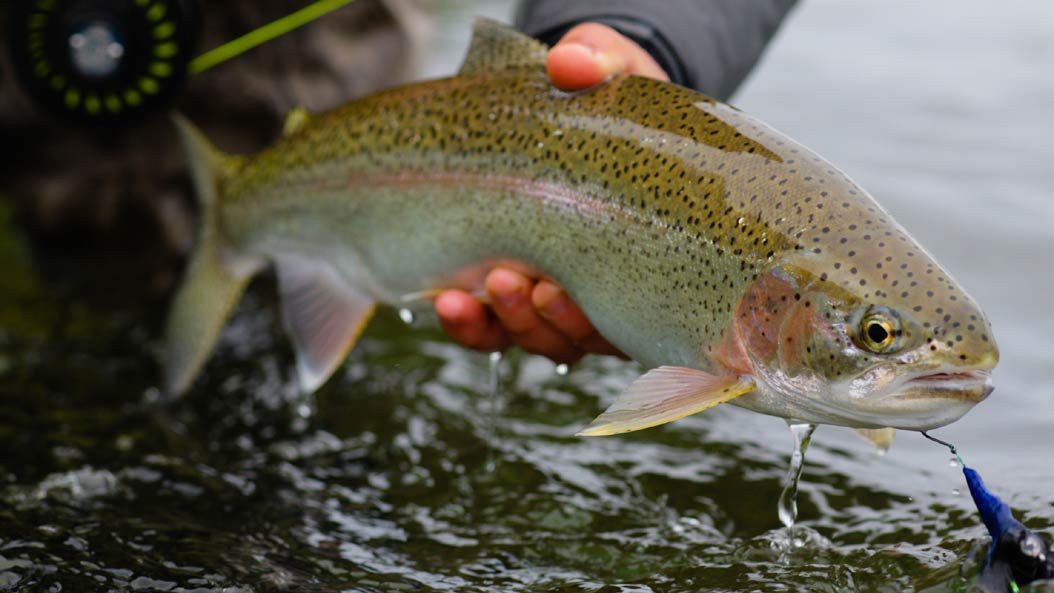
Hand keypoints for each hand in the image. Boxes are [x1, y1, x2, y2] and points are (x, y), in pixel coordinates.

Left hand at [435, 23, 668, 362]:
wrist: (566, 106)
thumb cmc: (603, 97)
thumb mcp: (609, 70)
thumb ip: (599, 63)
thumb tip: (570, 63)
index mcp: (641, 247)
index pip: (633, 311)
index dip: (600, 316)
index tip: (561, 287)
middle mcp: (603, 286)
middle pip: (580, 336)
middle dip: (546, 320)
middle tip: (522, 284)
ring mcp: (555, 294)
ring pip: (539, 339)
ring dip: (508, 323)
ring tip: (484, 287)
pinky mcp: (511, 291)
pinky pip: (493, 328)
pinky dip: (471, 324)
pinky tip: (448, 301)